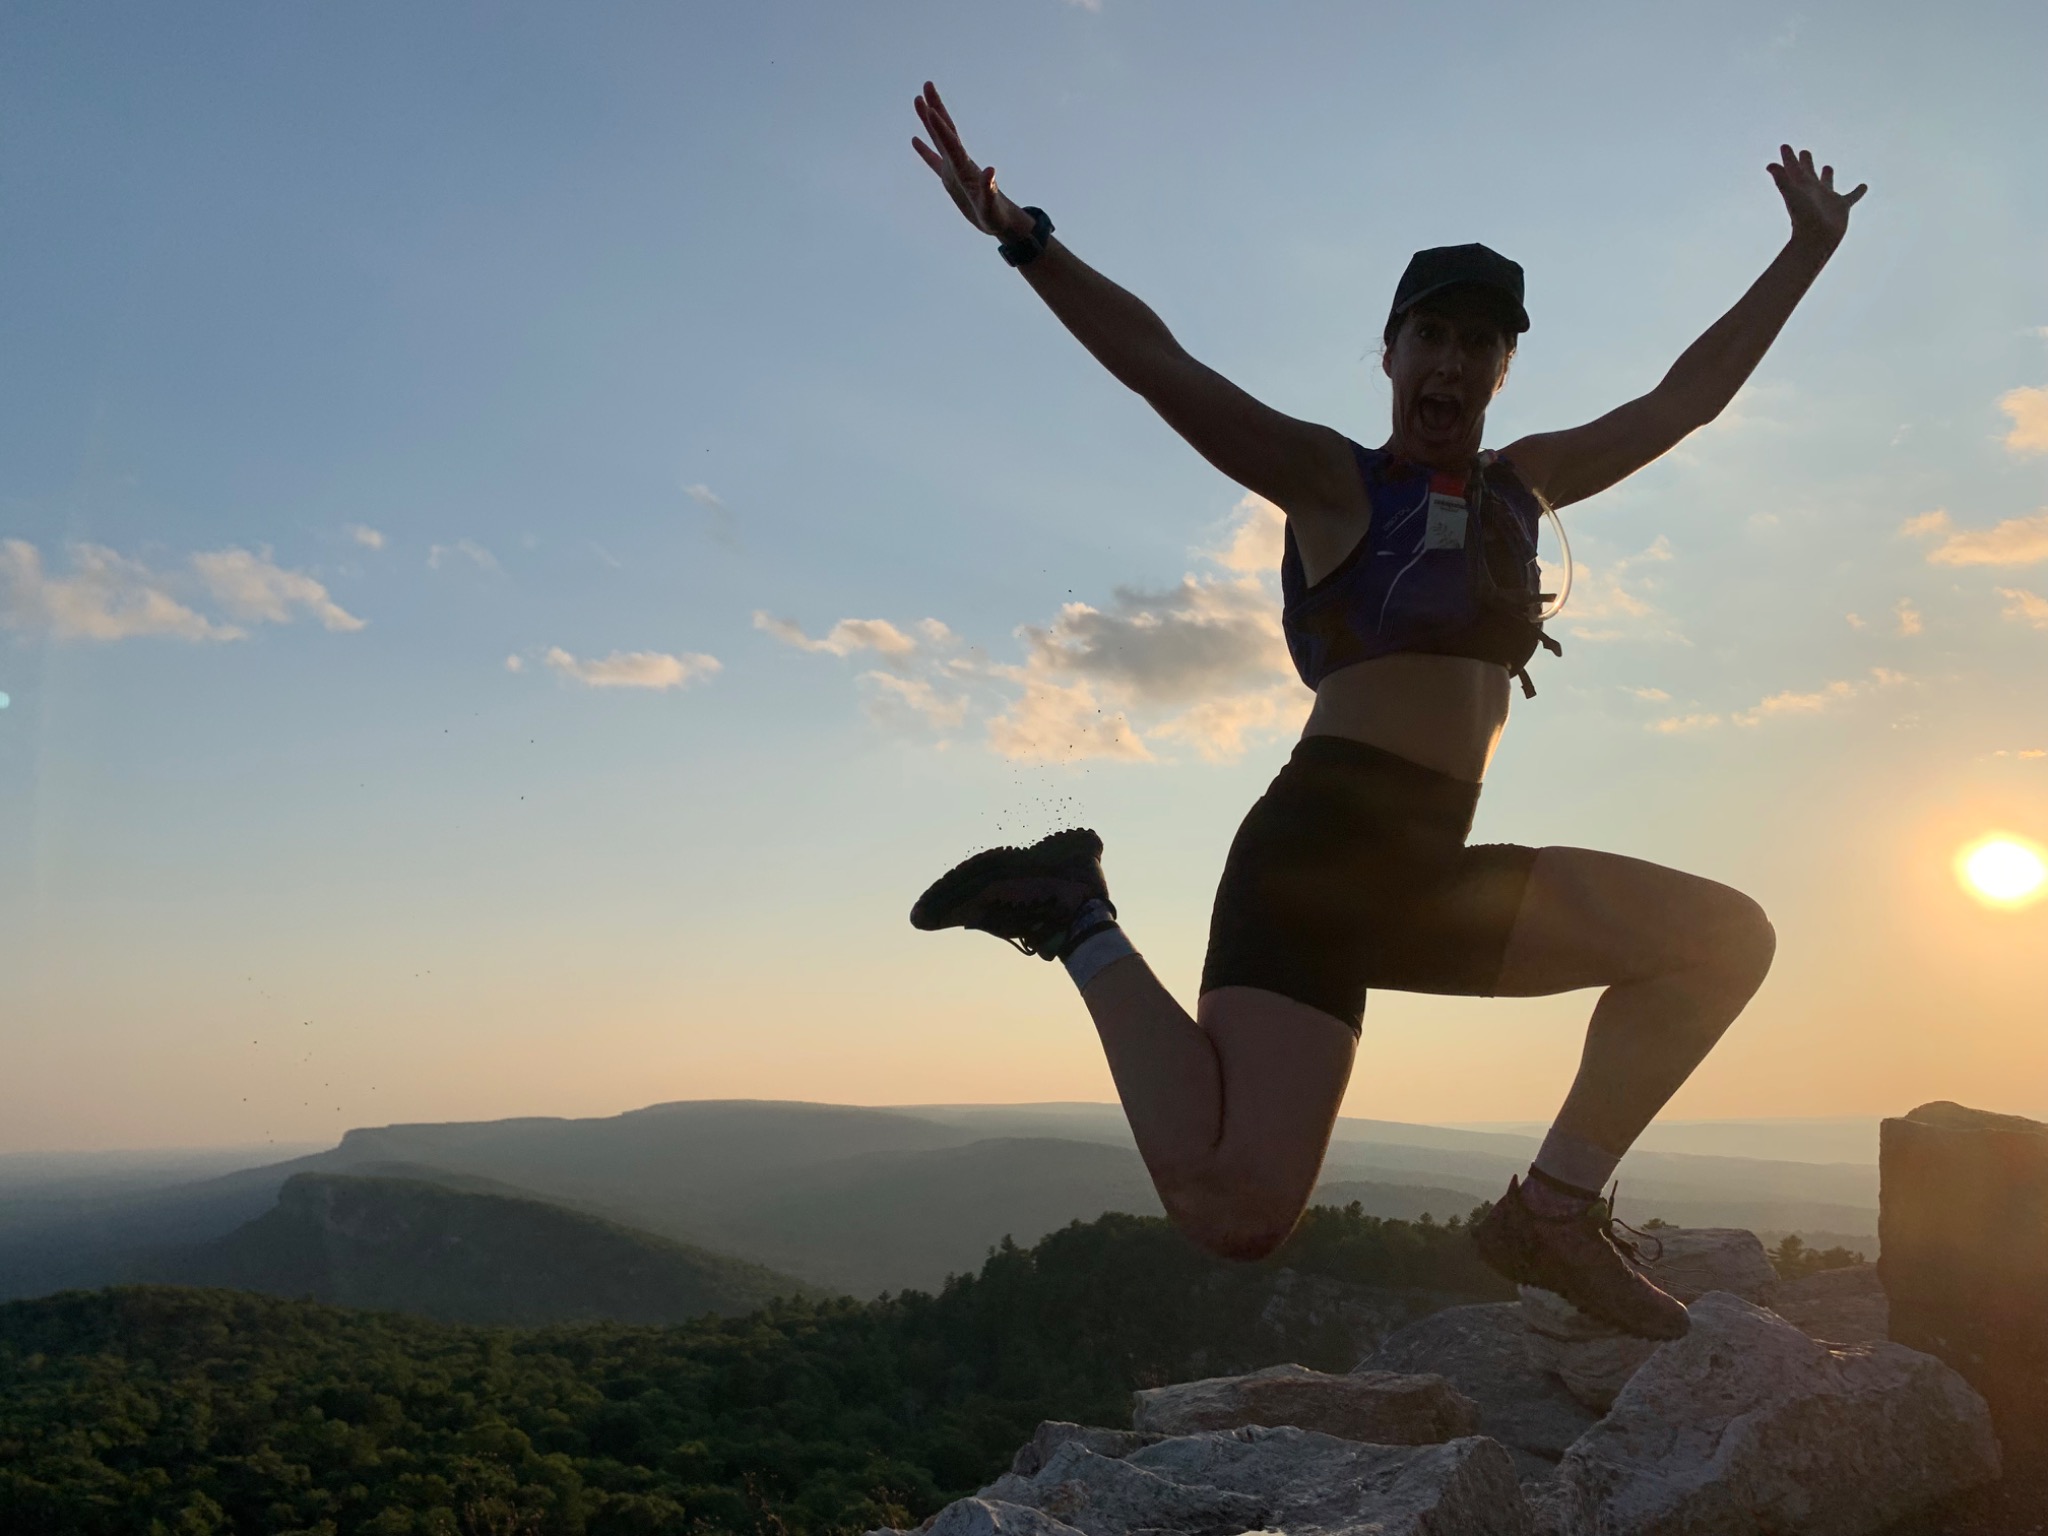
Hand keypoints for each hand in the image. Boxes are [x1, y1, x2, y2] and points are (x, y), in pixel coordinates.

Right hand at [911, 82, 1035, 242]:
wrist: (1002, 222)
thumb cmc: (997, 216)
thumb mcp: (992, 205)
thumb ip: (990, 189)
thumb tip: (991, 171)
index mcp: (966, 168)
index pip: (950, 143)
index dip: (939, 127)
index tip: (929, 108)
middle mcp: (959, 162)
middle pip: (946, 130)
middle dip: (936, 108)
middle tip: (927, 85)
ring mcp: (954, 169)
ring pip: (938, 139)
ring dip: (929, 120)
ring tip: (918, 100)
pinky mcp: (951, 179)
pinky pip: (934, 161)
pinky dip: (925, 150)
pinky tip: (915, 139)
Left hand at [1767, 144, 1865, 250]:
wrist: (1817, 239)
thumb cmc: (1803, 218)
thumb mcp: (1791, 195)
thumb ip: (1782, 179)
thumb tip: (1769, 166)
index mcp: (1801, 187)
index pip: (1793, 168)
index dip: (1788, 157)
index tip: (1784, 146)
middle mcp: (1813, 192)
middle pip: (1808, 173)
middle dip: (1805, 163)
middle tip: (1804, 152)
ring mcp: (1827, 199)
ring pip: (1827, 183)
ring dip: (1827, 175)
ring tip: (1827, 166)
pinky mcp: (1842, 207)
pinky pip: (1852, 197)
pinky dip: (1858, 191)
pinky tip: (1864, 186)